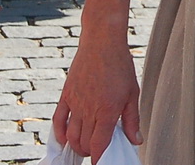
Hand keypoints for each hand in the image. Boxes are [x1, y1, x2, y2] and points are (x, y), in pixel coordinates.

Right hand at [55, 36, 142, 156]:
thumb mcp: (132, 93)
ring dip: (77, 146)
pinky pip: (58, 120)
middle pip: (84, 144)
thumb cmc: (119, 65)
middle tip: (98, 150)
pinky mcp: (66, 95)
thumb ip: (132, 120)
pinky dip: (59, 133)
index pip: (99, 146)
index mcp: (107, 111)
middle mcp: (89, 110)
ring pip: (71, 136)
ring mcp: (75, 103)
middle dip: (90, 153)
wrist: (102, 41)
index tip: (102, 163)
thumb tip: (135, 140)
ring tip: (85, 146)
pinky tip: (65, 138)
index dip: (100, 160)